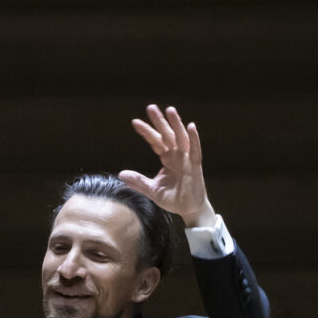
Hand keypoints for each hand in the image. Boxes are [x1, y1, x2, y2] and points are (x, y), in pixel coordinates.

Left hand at [118, 103, 213, 228]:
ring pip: (181, 138)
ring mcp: (187, 159)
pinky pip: (195, 150)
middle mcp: (177, 155)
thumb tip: (121, 173)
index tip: (135, 122)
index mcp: (167, 158)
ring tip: (170, 110)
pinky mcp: (196, 166)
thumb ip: (138, 181)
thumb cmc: (174, 198)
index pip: (155, 141)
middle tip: (151, 107)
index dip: (146, 132)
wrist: (189, 210)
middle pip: (167, 134)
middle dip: (159, 121)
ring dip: (176, 124)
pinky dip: (194, 138)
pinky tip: (191, 126)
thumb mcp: (152, 190)